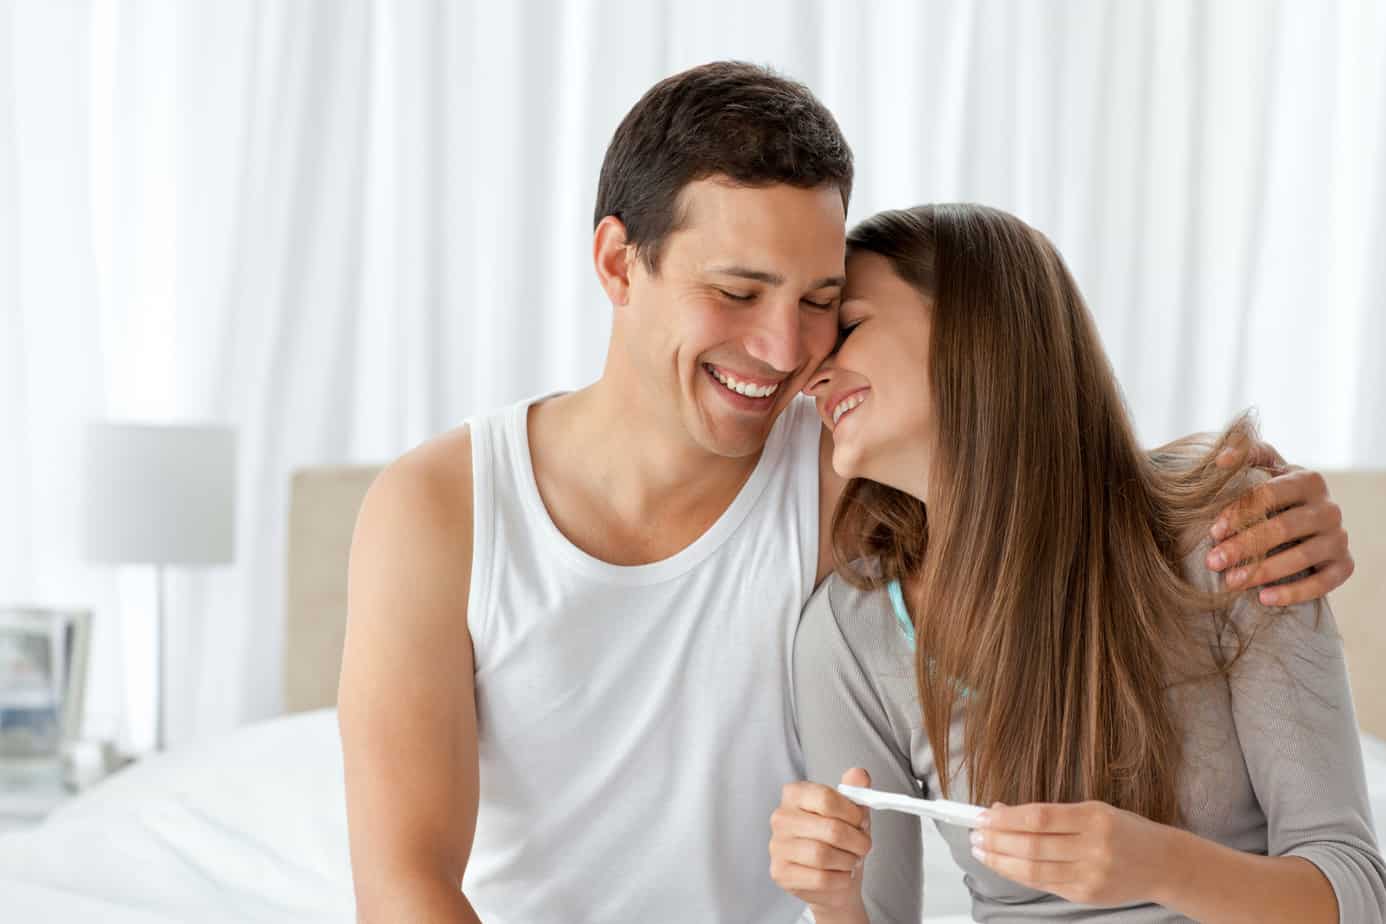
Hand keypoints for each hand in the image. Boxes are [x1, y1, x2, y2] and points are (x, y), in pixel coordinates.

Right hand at [768, 768, 872, 917]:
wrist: (831, 878)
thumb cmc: (839, 839)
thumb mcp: (850, 811)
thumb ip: (855, 790)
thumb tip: (859, 774)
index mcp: (795, 794)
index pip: (826, 798)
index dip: (852, 813)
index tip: (862, 822)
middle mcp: (781, 817)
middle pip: (830, 829)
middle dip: (856, 841)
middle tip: (864, 846)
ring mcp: (777, 846)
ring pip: (823, 855)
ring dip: (848, 861)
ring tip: (852, 860)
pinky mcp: (780, 873)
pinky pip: (819, 878)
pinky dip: (840, 879)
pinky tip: (842, 875)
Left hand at [970, 800, 1177, 907]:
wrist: (1162, 863)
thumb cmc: (1123, 829)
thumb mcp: (1092, 809)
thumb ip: (1048, 813)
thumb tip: (1001, 810)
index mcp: (1094, 818)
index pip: (1039, 818)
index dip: (1005, 818)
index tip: (982, 815)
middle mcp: (1094, 847)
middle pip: (1032, 846)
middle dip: (996, 840)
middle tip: (973, 834)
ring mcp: (1091, 875)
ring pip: (1034, 870)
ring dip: (1000, 860)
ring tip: (980, 850)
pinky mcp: (1087, 895)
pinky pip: (1045, 885)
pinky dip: (1018, 875)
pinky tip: (1002, 865)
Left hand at [1206, 440, 1352, 605]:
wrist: (1303, 519)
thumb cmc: (1273, 491)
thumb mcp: (1262, 468)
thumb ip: (1244, 454)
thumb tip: (1220, 459)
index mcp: (1308, 479)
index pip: (1270, 494)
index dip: (1239, 513)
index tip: (1212, 531)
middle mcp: (1329, 508)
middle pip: (1283, 528)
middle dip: (1244, 546)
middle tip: (1213, 561)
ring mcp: (1339, 537)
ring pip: (1302, 557)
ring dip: (1263, 571)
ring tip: (1231, 581)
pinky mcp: (1345, 565)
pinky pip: (1323, 584)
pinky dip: (1294, 593)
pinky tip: (1264, 598)